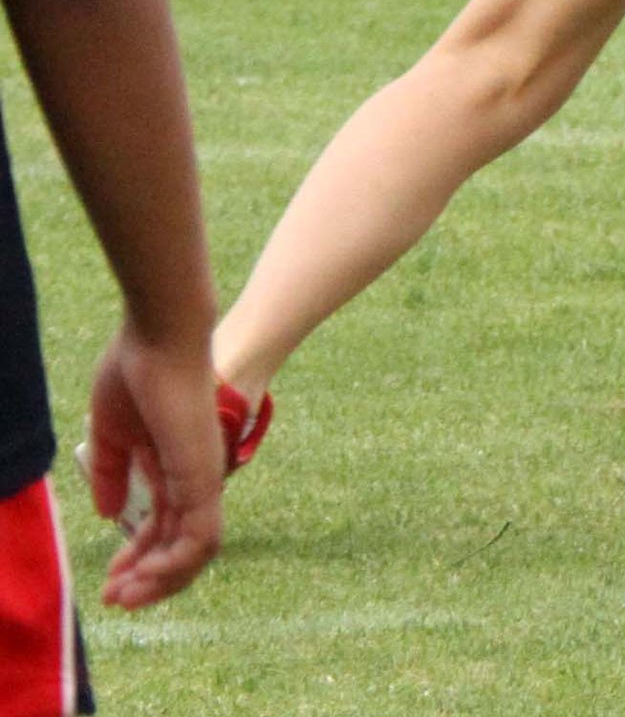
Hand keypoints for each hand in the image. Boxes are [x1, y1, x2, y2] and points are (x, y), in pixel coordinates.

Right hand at [84, 321, 222, 608]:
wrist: (161, 337)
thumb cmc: (135, 371)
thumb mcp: (111, 432)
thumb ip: (111, 474)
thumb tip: (108, 513)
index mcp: (169, 465)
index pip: (162, 525)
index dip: (138, 556)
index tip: (110, 580)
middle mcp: (193, 476)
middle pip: (180, 544)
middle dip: (148, 577)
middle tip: (113, 598)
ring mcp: (203, 477)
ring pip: (196, 550)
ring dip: (162, 580)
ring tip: (126, 596)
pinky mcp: (205, 476)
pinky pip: (201, 536)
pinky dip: (176, 565)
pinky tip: (144, 577)